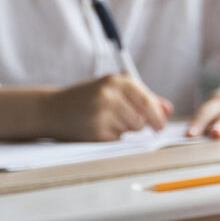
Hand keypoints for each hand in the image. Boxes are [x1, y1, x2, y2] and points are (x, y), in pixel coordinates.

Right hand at [44, 74, 172, 141]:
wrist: (51, 109)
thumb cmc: (87, 99)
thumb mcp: (113, 90)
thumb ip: (142, 98)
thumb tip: (168, 110)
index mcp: (117, 81)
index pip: (148, 101)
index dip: (157, 117)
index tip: (159, 127)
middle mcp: (109, 95)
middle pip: (142, 119)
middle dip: (137, 123)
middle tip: (119, 119)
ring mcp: (101, 113)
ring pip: (131, 129)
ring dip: (124, 130)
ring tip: (105, 121)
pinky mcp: (95, 131)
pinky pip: (117, 139)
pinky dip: (112, 137)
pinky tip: (97, 128)